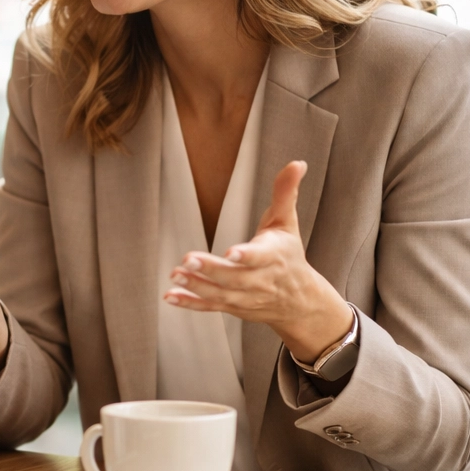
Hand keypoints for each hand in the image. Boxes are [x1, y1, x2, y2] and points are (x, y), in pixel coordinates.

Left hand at [164, 160, 352, 363]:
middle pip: (236, 278)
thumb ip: (285, 193)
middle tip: (188, 258)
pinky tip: (170, 296)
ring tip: (175, 274)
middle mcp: (261, 281)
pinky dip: (190, 304)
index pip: (261, 258)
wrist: (300, 301)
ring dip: (197, 286)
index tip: (231, 252)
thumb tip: (297, 163)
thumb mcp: (287, 223)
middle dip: (212, 270)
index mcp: (274, 257)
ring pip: (221, 295)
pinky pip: (210, 307)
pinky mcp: (232, 307)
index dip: (247, 256)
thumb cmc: (289, 254)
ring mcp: (246, 297)